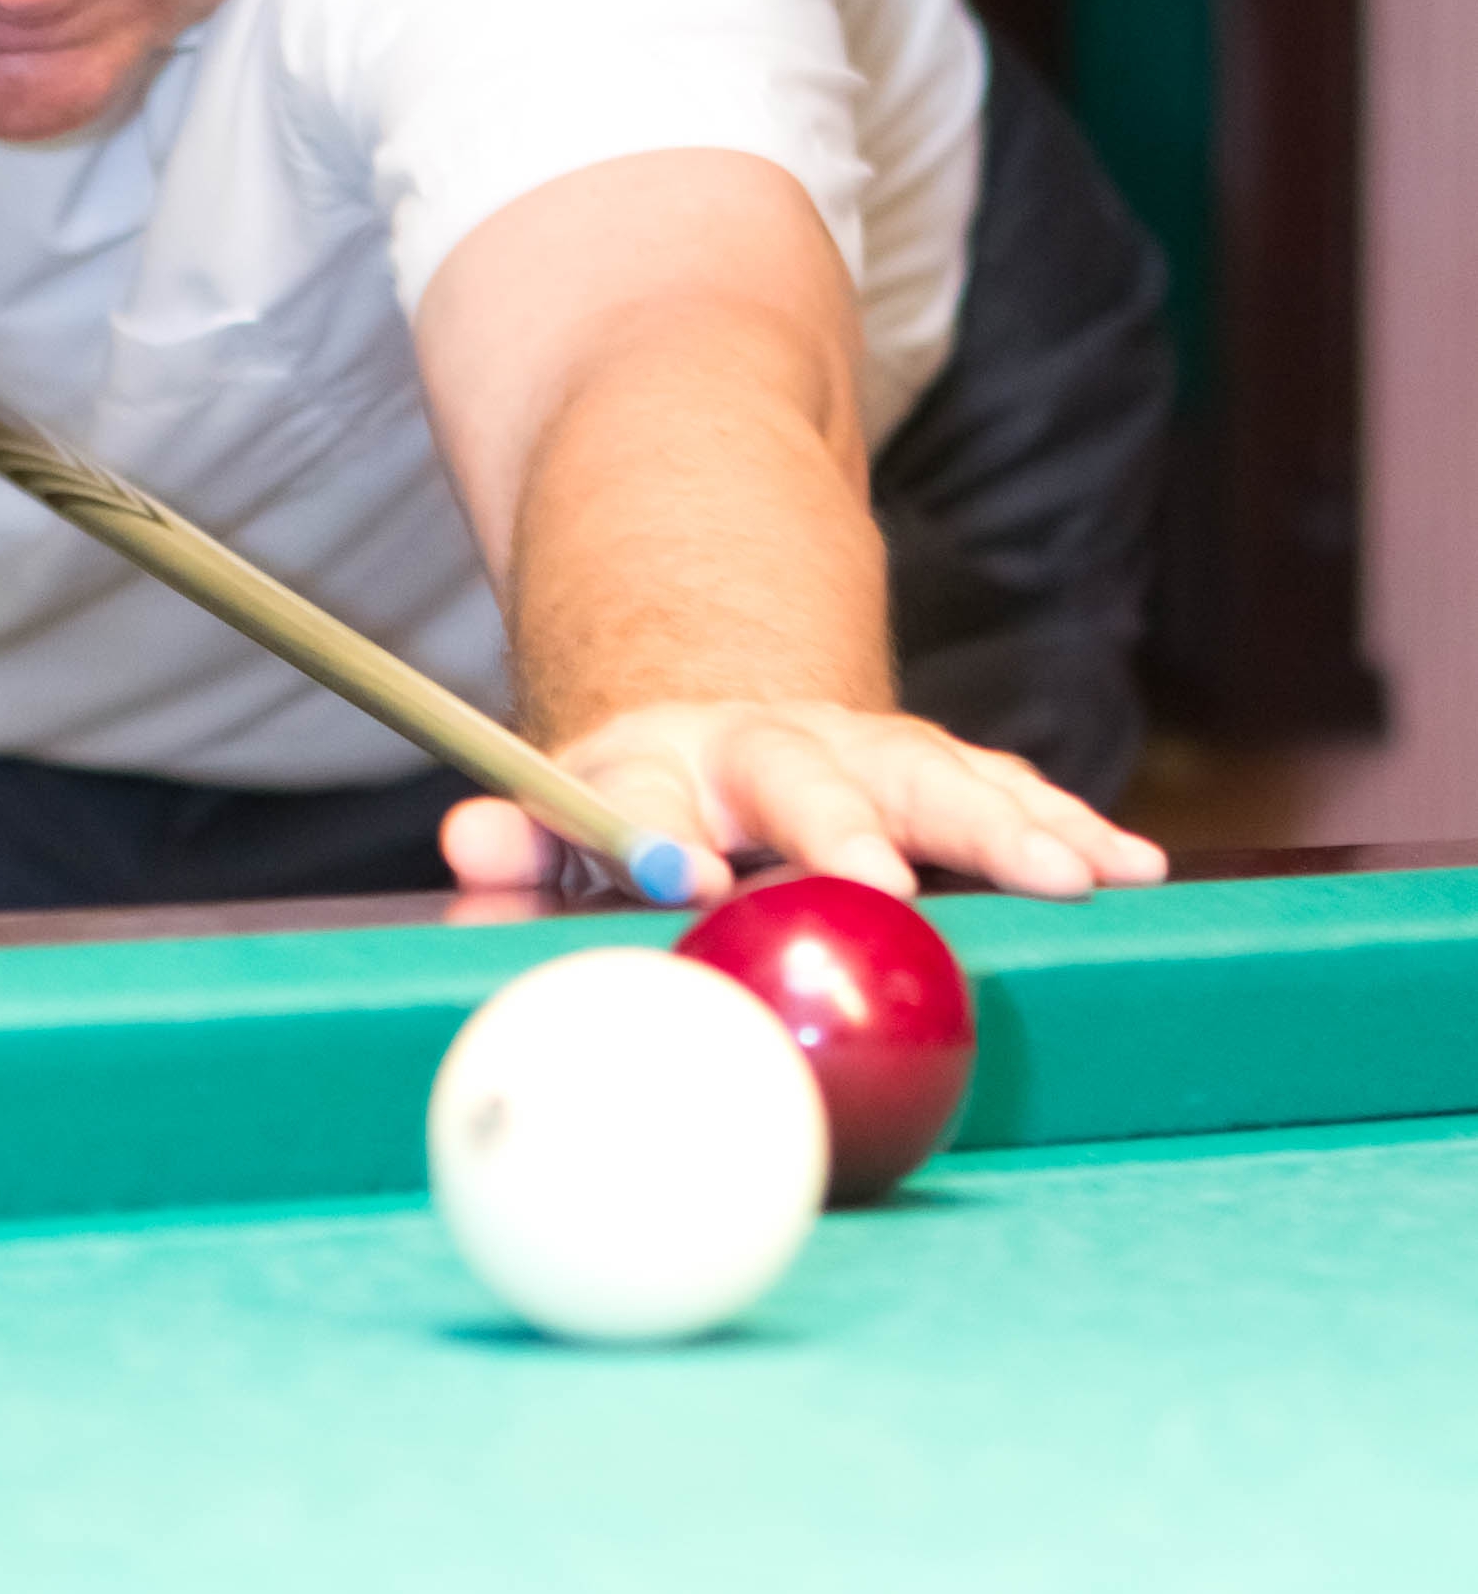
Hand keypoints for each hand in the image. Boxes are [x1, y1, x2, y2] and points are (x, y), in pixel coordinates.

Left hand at [441, 699, 1168, 905]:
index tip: (678, 883)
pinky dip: (1069, 827)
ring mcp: (861, 754)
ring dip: (1002, 825)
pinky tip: (1131, 868)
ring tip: (1070, 874)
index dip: (653, 835)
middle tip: (881, 884)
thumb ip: (520, 847)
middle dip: (843, 830)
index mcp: (653, 769)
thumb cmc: (637, 810)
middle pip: (804, 779)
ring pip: (933, 776)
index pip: (637, 796)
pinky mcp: (935, 774)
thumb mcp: (562, 823)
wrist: (713, 709)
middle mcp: (764, 749)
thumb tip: (464, 844)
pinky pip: (1011, 796)